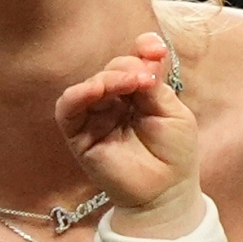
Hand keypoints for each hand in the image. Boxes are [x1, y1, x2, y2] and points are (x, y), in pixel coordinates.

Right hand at [55, 33, 199, 233]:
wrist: (167, 192)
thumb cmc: (174, 154)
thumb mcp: (173, 112)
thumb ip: (156, 84)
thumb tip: (148, 49)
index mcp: (138, 94)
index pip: (133, 62)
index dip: (141, 50)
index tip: (154, 49)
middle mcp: (115, 102)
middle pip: (112, 69)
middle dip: (127, 67)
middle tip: (146, 78)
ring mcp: (96, 118)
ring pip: (91, 85)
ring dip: (108, 77)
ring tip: (130, 82)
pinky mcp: (80, 136)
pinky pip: (68, 109)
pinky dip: (79, 94)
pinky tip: (97, 89)